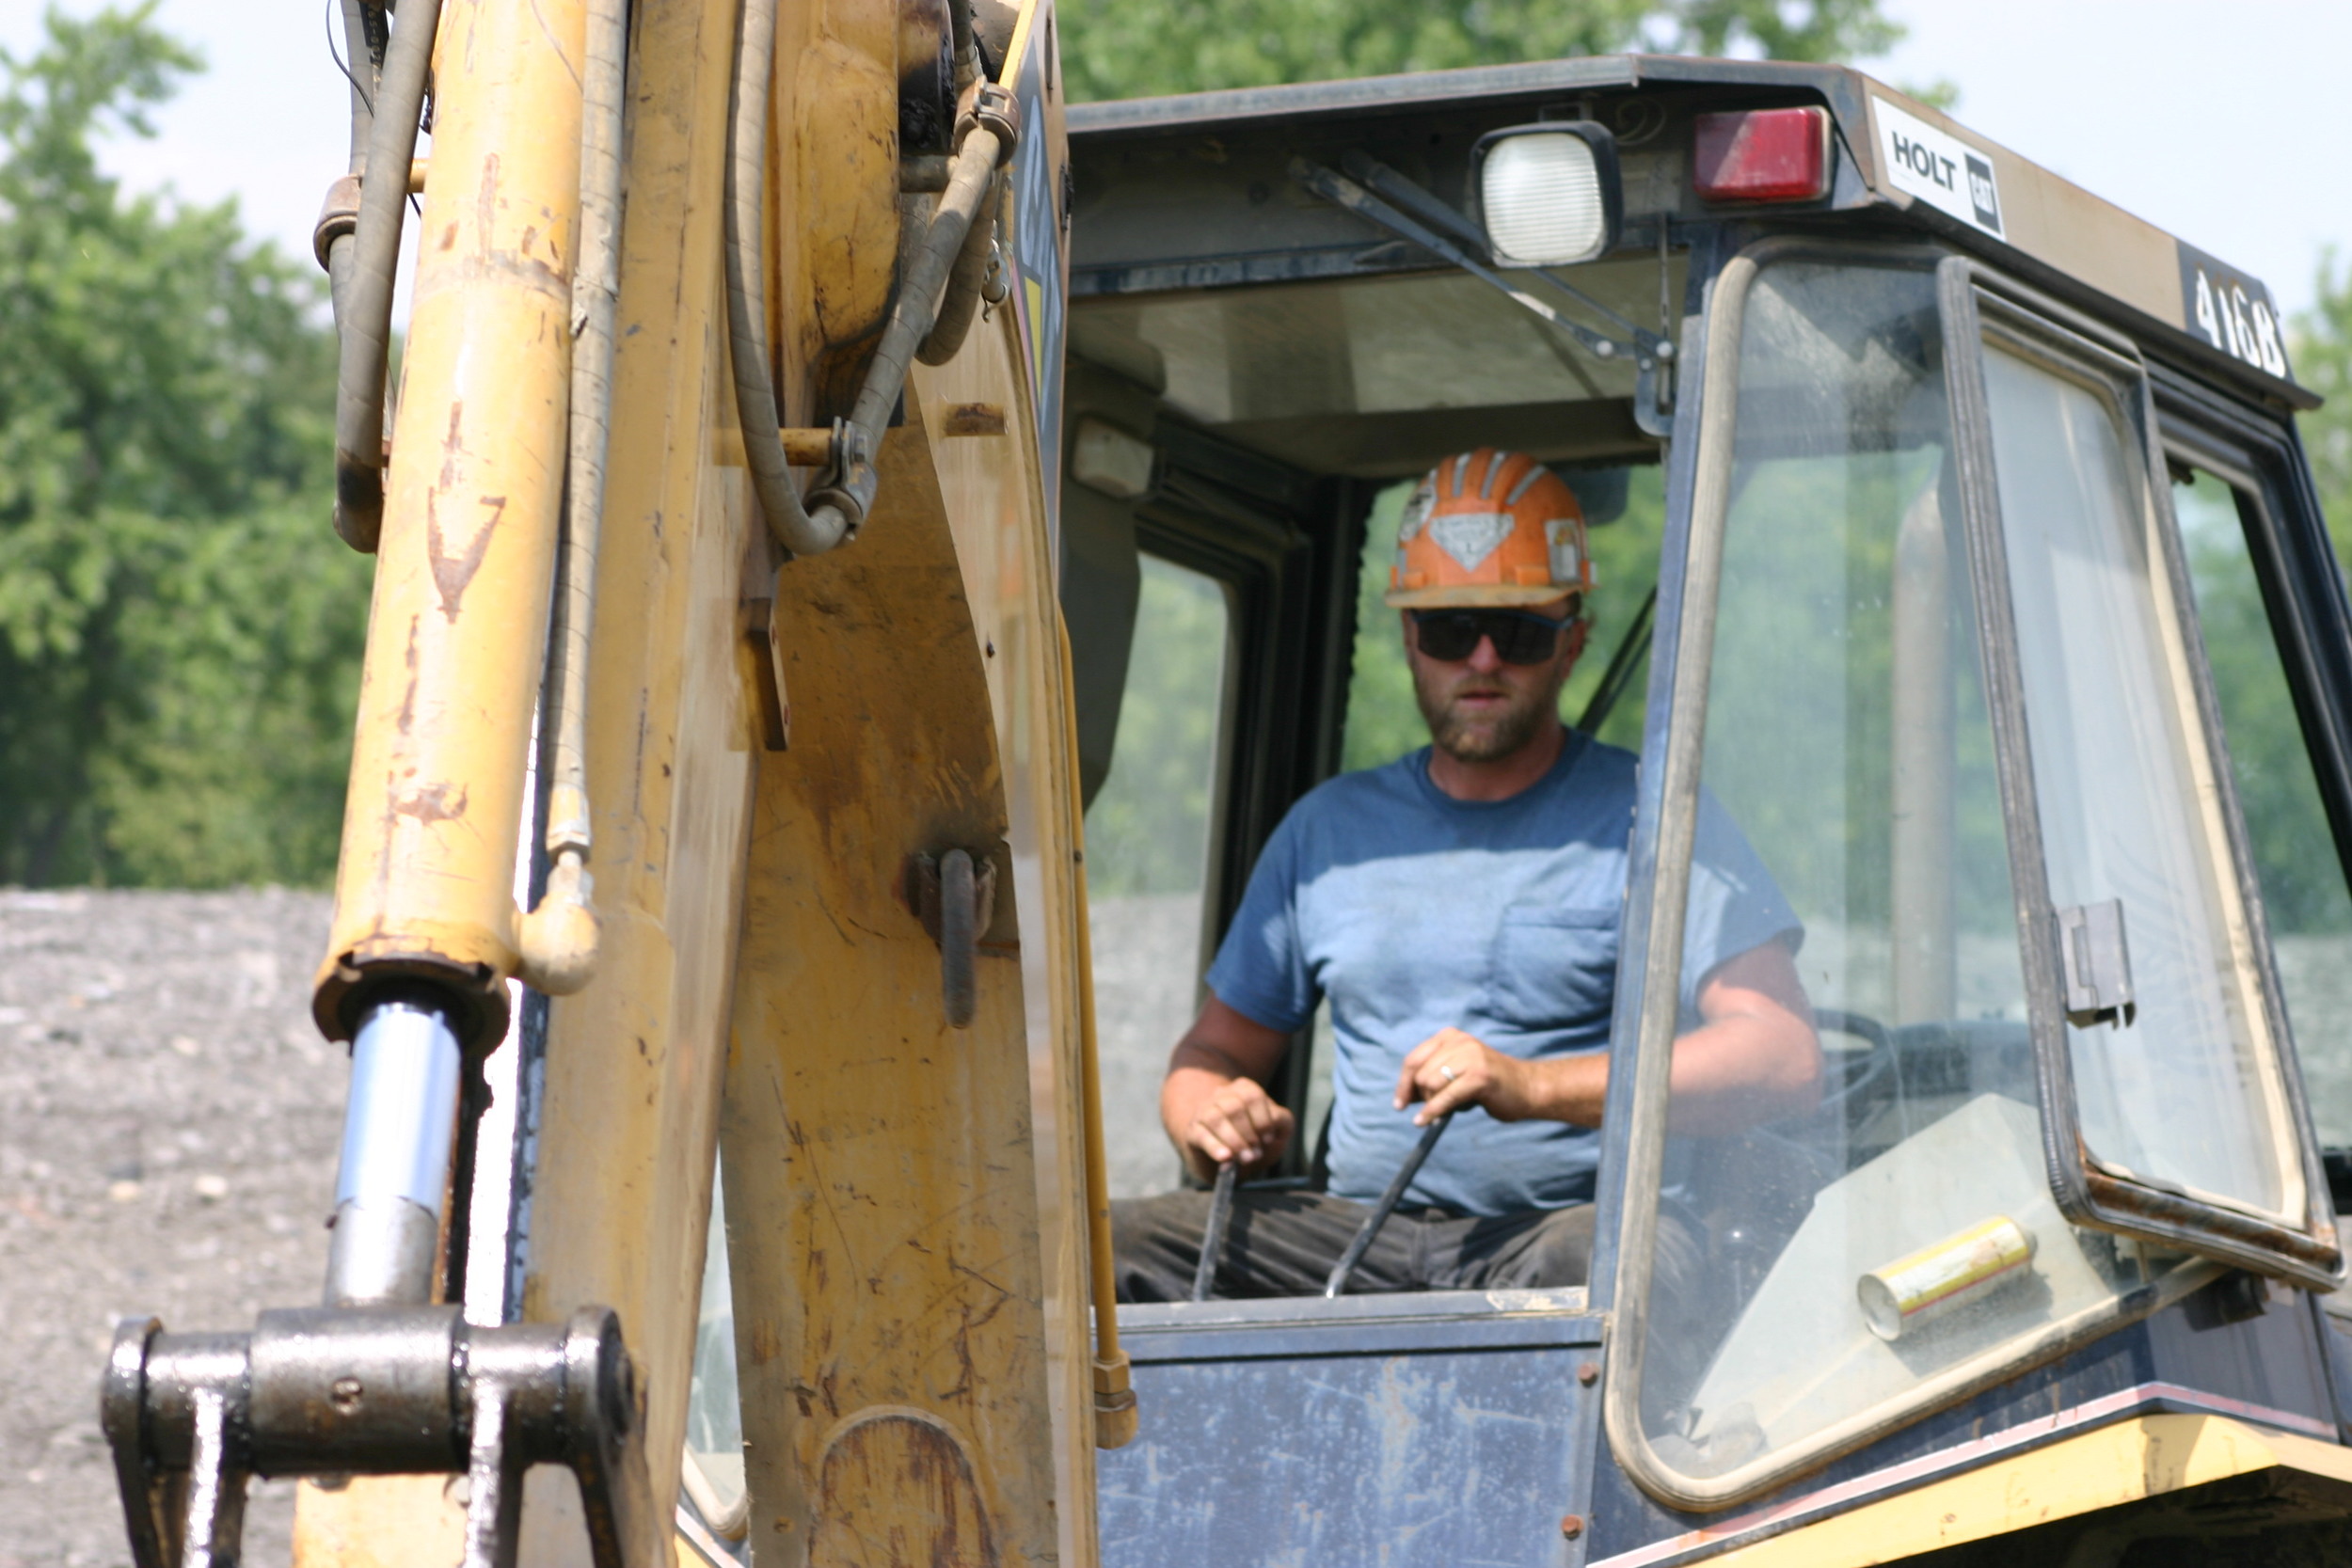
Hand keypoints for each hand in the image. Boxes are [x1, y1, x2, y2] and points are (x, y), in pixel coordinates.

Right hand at [1179, 1076, 1294, 1182]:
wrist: (1228, 1160)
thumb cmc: (1255, 1141)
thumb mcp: (1276, 1131)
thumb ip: (1282, 1122)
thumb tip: (1273, 1121)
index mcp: (1244, 1089)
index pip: (1252, 1096)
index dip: (1262, 1119)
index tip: (1268, 1139)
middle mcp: (1221, 1095)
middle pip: (1233, 1107)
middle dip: (1248, 1133)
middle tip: (1256, 1154)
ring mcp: (1204, 1111)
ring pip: (1216, 1118)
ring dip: (1234, 1141)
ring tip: (1245, 1159)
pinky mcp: (1193, 1131)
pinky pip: (1201, 1135)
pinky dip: (1215, 1147)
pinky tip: (1225, 1158)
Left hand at [1393, 1026, 1540, 1125]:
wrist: (1528, 1089)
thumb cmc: (1489, 1086)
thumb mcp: (1457, 1075)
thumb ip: (1433, 1079)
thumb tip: (1404, 1097)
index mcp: (1450, 1036)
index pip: (1414, 1059)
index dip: (1403, 1084)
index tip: (1399, 1104)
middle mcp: (1459, 1041)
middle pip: (1419, 1073)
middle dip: (1420, 1096)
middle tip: (1428, 1113)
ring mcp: (1470, 1056)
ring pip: (1430, 1084)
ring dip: (1432, 1105)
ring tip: (1448, 1112)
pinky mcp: (1479, 1075)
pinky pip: (1445, 1096)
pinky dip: (1433, 1112)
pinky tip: (1427, 1122)